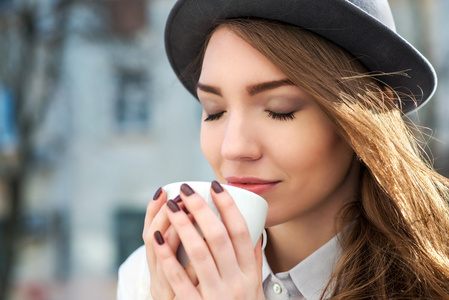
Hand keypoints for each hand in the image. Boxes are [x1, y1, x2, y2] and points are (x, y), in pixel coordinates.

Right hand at [143, 188, 197, 298]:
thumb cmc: (186, 287)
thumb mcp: (181, 264)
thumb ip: (184, 239)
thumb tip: (187, 206)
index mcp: (156, 264)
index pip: (146, 232)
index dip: (152, 211)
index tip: (163, 190)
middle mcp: (156, 276)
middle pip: (151, 243)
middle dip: (165, 218)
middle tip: (180, 198)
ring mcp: (165, 291)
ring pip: (162, 263)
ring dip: (175, 236)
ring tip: (189, 214)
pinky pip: (181, 284)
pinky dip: (188, 266)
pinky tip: (201, 247)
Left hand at [152, 181, 264, 299]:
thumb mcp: (255, 289)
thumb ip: (255, 261)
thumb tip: (256, 232)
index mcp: (250, 274)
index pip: (242, 232)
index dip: (228, 206)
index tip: (216, 185)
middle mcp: (237, 283)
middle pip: (219, 237)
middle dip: (201, 209)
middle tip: (187, 190)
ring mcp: (216, 296)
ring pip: (199, 252)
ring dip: (183, 225)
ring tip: (171, 205)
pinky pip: (179, 280)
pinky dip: (167, 257)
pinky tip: (156, 237)